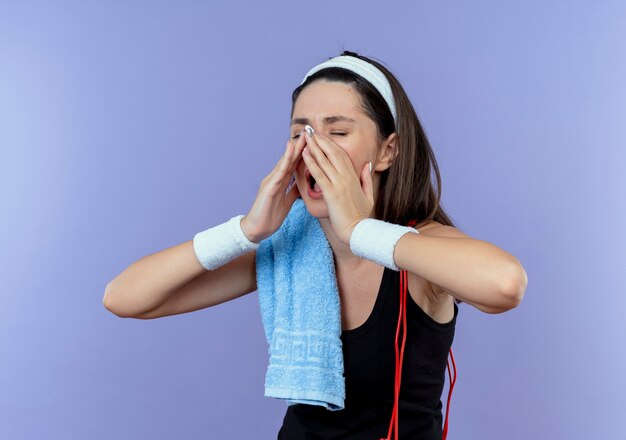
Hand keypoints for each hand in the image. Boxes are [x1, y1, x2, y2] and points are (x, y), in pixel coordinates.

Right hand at [241, 130, 305, 242]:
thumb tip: (303, 183)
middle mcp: (275, 178)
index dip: (304, 153)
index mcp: (281, 181)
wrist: (257, 229)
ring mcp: (271, 182)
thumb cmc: (270, 215)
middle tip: (309, 134)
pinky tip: (288, 157)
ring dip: (291, 152)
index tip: (315, 143)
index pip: (294, 164)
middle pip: (289, 160)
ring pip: (283, 164)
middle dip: (299, 147)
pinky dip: (283, 165)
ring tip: (299, 140)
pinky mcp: (268, 189)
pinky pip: (277, 175)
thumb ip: (293, 190)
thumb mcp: (287, 201)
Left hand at [302, 128, 374, 244]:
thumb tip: (367, 165)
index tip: (322, 137)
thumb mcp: (369, 195)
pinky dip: (311, 163)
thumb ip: (367, 179)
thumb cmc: (362, 217)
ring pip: (325, 161)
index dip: (331, 144)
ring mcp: (340, 184)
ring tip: (305, 137)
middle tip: (311, 132)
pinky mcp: (332, 193)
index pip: (341, 155)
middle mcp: (347, 177)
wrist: (360, 231)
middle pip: (333, 153)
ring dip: (314, 147)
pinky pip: (319, 174)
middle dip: (321, 141)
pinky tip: (304, 154)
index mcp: (355, 177)